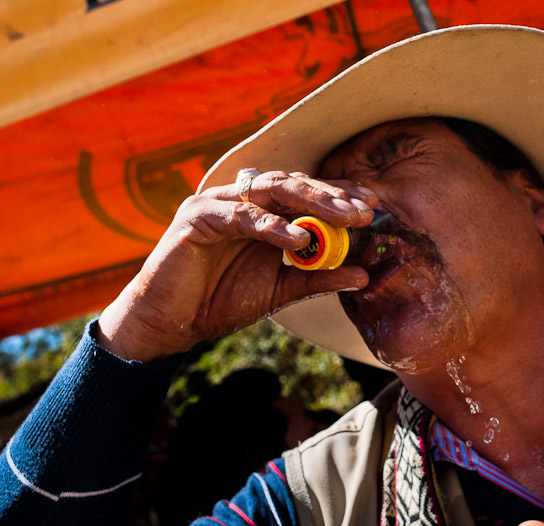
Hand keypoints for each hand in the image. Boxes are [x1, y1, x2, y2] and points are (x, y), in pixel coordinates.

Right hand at [97, 171, 377, 360]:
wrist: (170, 323)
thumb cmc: (220, 300)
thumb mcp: (281, 288)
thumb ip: (318, 277)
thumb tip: (364, 275)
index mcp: (260, 211)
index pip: (305, 193)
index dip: (338, 195)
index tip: (373, 207)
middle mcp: (240, 200)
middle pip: (293, 184)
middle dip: (332, 196)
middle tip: (363, 210)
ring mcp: (218, 204)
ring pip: (271, 191)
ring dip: (311, 202)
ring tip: (344, 217)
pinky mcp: (197, 217)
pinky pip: (242, 215)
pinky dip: (272, 225)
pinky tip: (300, 238)